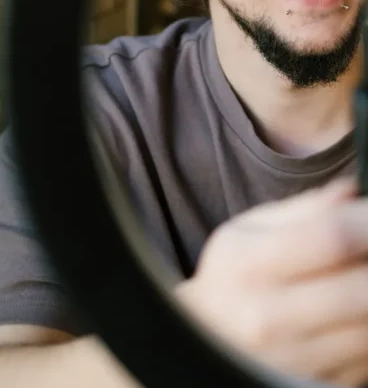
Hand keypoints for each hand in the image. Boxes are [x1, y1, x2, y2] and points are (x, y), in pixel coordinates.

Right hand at [176, 177, 367, 386]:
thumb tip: (351, 192)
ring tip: (359, 272)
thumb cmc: (233, 275)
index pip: (331, 238)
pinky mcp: (318, 385)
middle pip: (364, 289)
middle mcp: (270, 318)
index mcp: (248, 266)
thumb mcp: (248, 231)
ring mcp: (295, 360)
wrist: (207, 338)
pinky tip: (353, 308)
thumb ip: (304, 210)